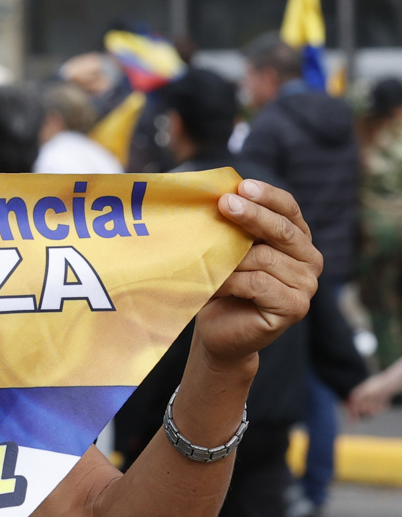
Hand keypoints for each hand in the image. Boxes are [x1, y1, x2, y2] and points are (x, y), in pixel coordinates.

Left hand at [196, 180, 321, 365]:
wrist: (218, 330)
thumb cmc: (223, 285)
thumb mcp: (229, 249)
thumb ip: (235, 226)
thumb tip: (220, 195)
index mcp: (297, 239)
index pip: (288, 209)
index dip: (267, 196)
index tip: (241, 186)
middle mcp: (310, 260)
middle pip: (281, 230)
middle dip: (251, 215)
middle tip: (223, 204)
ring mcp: (307, 285)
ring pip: (265, 258)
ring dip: (230, 259)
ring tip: (206, 265)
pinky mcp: (295, 307)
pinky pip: (259, 283)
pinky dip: (231, 282)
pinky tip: (214, 286)